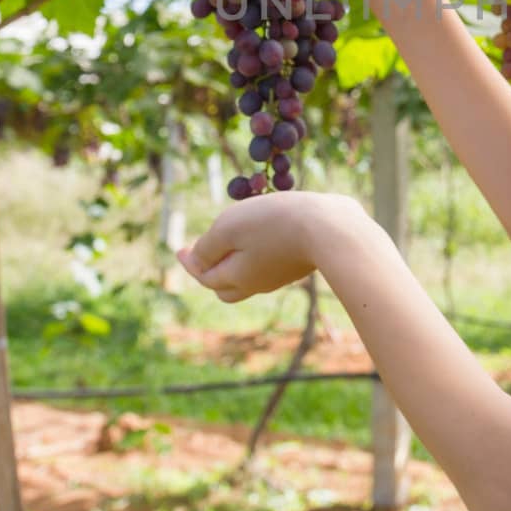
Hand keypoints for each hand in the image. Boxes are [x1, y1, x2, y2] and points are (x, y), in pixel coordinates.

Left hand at [178, 191, 364, 303]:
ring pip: (249, 277)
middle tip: (202, 252)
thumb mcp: (229, 228)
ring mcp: (281, 274)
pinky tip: (262, 236)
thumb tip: (196, 261)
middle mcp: (258, 282)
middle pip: (226, 287)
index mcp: (236, 277)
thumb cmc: (274, 224)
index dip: (189, 262)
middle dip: (210, 271)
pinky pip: (270, 265)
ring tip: (230, 241)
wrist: (332, 229)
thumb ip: (207, 248)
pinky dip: (257, 255)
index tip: (179, 249)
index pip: (205, 276)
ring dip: (235, 262)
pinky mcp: (300, 262)